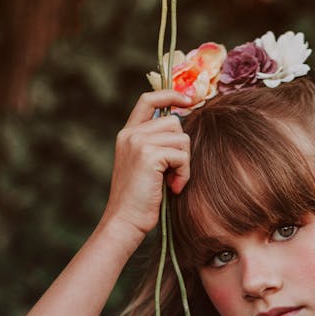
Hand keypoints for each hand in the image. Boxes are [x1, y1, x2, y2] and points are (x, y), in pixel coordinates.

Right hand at [103, 90, 193, 241]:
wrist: (125, 221)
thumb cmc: (140, 200)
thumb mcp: (146, 166)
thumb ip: (157, 145)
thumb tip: (182, 130)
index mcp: (127, 134)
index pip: (148, 100)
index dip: (170, 94)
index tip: (188, 100)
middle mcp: (130, 134)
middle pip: (174, 122)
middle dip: (182, 149)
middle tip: (174, 173)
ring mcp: (138, 142)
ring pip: (181, 138)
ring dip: (184, 163)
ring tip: (172, 181)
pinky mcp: (148, 155)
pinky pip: (181, 155)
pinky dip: (184, 173)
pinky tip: (173, 187)